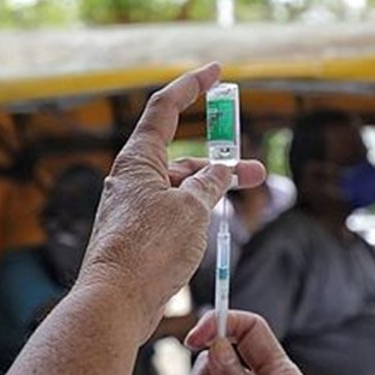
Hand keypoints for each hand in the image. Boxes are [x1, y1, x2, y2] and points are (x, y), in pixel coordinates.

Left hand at [79, 63, 265, 340]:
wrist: (117, 302)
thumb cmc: (149, 250)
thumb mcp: (191, 209)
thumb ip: (209, 184)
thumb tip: (219, 172)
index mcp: (138, 160)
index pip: (165, 109)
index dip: (191, 86)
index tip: (215, 72)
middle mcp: (132, 180)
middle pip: (181, 156)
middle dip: (220, 160)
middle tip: (257, 170)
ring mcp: (134, 208)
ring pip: (180, 187)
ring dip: (213, 189)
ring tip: (247, 198)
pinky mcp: (139, 234)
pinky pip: (173, 211)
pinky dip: (196, 210)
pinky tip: (214, 223)